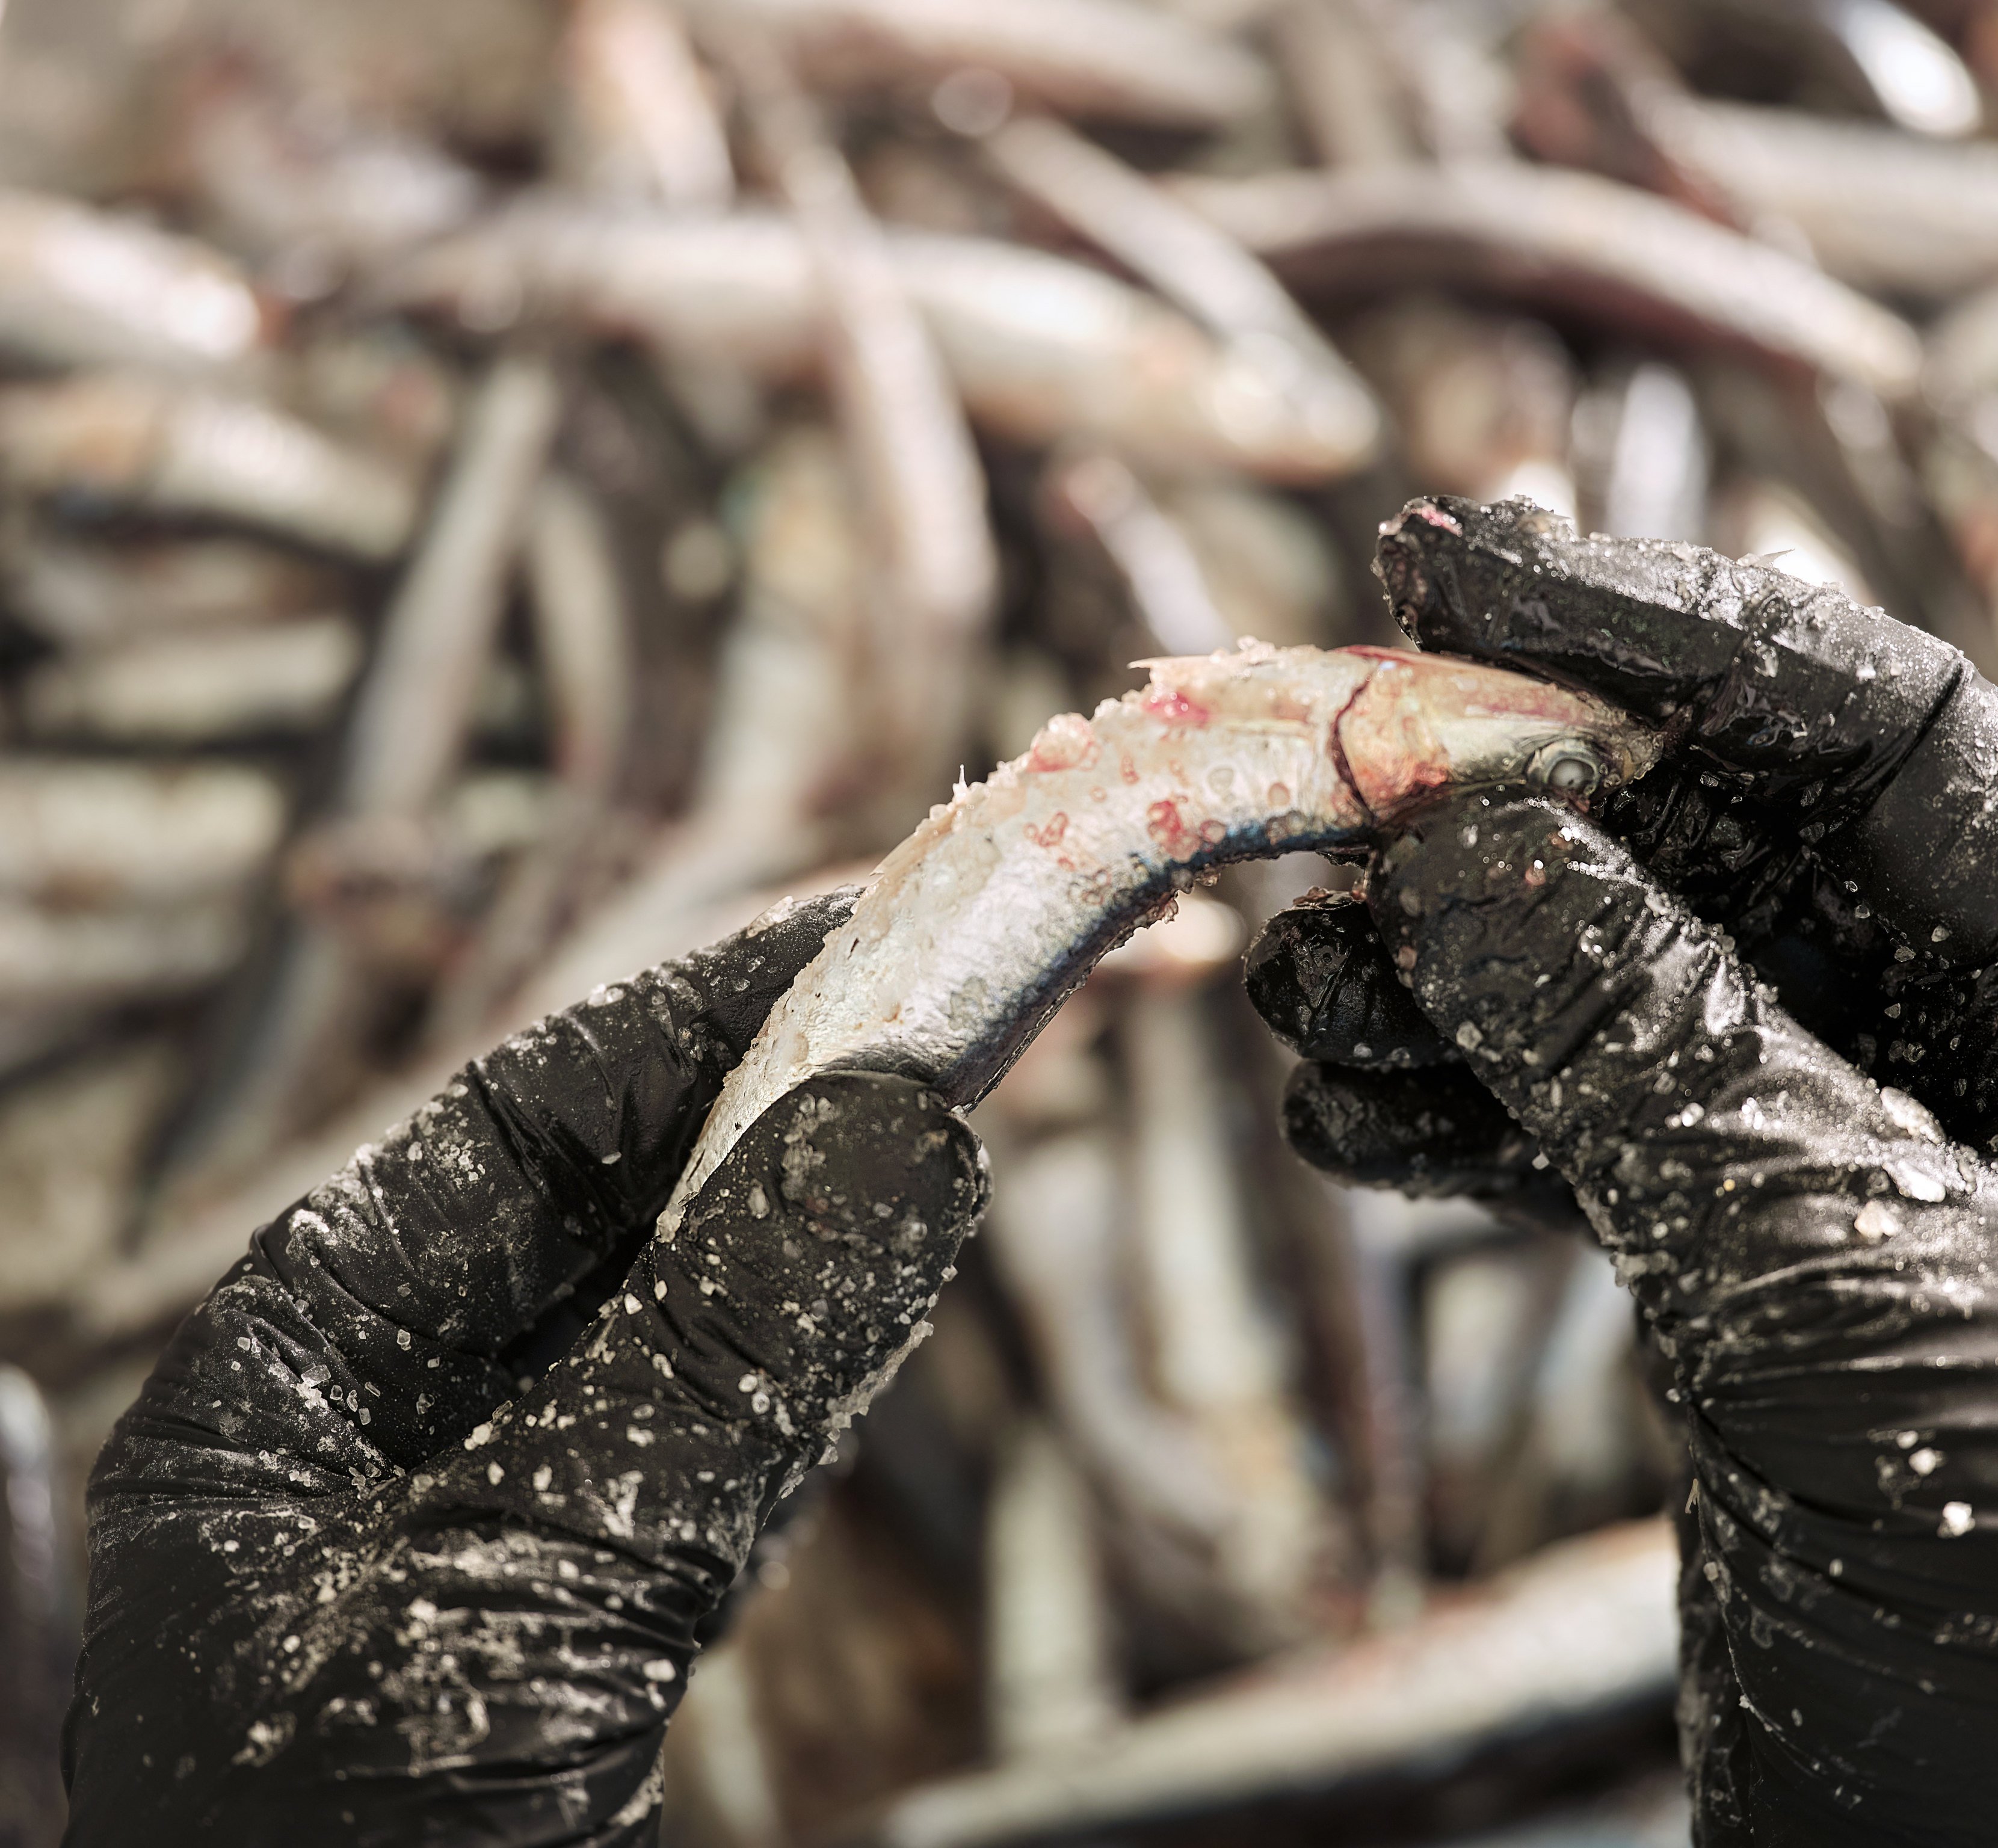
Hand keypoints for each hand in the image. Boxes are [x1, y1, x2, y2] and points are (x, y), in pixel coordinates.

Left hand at [65, 893, 986, 1844]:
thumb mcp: (530, 1603)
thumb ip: (716, 1362)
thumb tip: (896, 1128)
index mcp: (314, 1350)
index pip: (562, 1094)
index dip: (759, 987)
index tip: (930, 908)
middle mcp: (404, 1386)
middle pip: (654, 1163)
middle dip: (848, 1061)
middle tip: (1052, 971)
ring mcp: (503, 1475)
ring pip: (715, 1271)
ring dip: (868, 1167)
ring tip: (1026, 1046)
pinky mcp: (592, 1567)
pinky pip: (732, 1400)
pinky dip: (842, 1316)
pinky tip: (921, 1233)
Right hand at [1246, 498, 1997, 1846]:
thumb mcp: (1855, 1285)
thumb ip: (1654, 1042)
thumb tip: (1463, 846)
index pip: (1881, 725)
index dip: (1660, 629)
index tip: (1458, 566)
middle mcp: (1988, 1042)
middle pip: (1721, 832)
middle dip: (1516, 804)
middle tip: (1326, 771)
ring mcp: (1852, 1142)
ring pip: (1620, 970)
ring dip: (1449, 959)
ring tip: (1306, 977)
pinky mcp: (1741, 1251)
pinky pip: (1578, 1111)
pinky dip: (1454, 1096)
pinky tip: (1349, 1098)